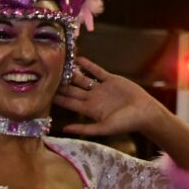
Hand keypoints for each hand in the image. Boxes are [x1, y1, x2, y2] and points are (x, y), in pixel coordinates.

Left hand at [54, 56, 168, 136]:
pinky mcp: (111, 80)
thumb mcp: (104, 128)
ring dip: (72, 74)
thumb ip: (84, 128)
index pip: (69, 103)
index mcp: (90, 110)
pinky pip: (97, 71)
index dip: (57, 98)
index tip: (43, 92)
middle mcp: (93, 99)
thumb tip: (63, 129)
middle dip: (60, 84)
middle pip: (72, 90)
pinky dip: (88, 65)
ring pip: (82, 79)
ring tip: (60, 66)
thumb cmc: (126, 123)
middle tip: (46, 75)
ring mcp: (101, 89)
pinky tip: (78, 59)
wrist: (145, 112)